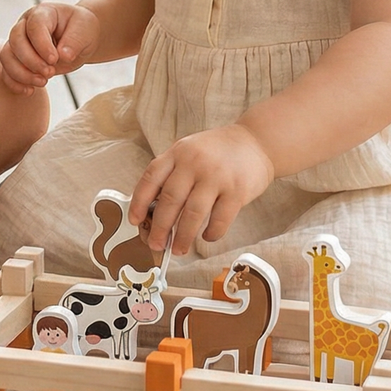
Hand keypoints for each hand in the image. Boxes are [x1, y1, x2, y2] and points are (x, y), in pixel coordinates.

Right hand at [0, 2, 100, 93]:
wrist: (78, 39)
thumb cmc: (82, 30)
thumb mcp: (85, 30)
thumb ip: (75, 41)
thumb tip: (63, 56)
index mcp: (42, 13)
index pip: (34, 26)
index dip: (42, 45)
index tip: (55, 60)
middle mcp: (25, 25)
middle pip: (15, 41)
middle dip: (31, 61)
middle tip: (51, 72)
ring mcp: (18, 42)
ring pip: (6, 57)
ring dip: (22, 73)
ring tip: (43, 82)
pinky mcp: (17, 59)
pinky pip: (6, 71)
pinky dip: (14, 83)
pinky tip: (30, 91)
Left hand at [129, 124, 275, 254]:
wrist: (255, 141)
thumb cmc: (217, 151)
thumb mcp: (189, 151)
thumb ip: (172, 173)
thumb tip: (153, 209)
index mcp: (178, 153)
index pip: (151, 178)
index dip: (139, 202)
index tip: (135, 221)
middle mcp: (194, 163)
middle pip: (170, 200)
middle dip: (160, 227)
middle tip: (156, 244)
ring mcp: (216, 176)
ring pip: (192, 213)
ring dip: (183, 236)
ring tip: (178, 250)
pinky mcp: (237, 191)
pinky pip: (220, 220)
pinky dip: (211, 233)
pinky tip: (206, 237)